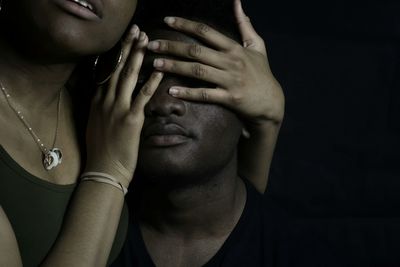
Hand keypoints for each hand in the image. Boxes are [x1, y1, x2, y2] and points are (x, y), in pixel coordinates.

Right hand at [85, 25, 162, 185]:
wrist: (104, 170)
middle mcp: (105, 101)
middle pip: (117, 69)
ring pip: (128, 77)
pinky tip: (159, 70)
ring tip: (146, 41)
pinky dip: (151, 82)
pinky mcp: (131, 120)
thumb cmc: (102, 151)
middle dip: (127, 48)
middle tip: (136, 31)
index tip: (124, 41)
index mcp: (97, 102)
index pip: (106, 72)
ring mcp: (117, 109)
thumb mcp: (95, 125)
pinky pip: (142, 96)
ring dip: (138, 57)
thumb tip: (107, 98)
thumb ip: (101, 108)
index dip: (116, 54)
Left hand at [146, 0, 283, 128]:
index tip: (167, 20)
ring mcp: (230, 80)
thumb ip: (245, 25)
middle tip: (151, 45)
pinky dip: (188, 93)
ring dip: (174, 66)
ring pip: (197, 71)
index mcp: (234, 48)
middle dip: (172, 46)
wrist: (272, 103)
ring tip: (155, 65)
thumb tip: (238, 3)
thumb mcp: (257, 46)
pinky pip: (205, 94)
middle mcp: (230, 61)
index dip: (185, 24)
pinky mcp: (230, 98)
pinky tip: (172, 91)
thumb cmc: (262, 73)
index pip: (206, 31)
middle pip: (196, 50)